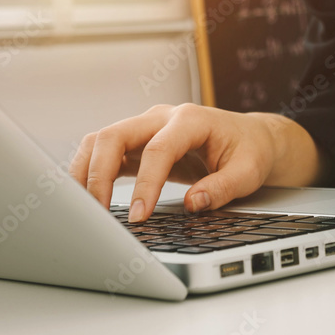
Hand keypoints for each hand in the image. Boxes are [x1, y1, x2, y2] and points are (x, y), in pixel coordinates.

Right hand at [69, 104, 321, 221]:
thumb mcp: (249, 172)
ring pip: (100, 141)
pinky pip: (104, 152)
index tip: (139, 216)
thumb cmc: (250, 151)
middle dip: (99, 174)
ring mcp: (146, 127)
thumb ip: (223, 188)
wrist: (251, 137)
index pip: (158, 150)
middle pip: (114, 136)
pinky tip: (86, 197)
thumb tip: (194, 204)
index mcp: (191, 119)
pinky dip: (89, 172)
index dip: (146, 184)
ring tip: (83, 207)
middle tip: (98, 213)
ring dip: (85, 172)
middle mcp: (162, 118)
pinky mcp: (138, 143)